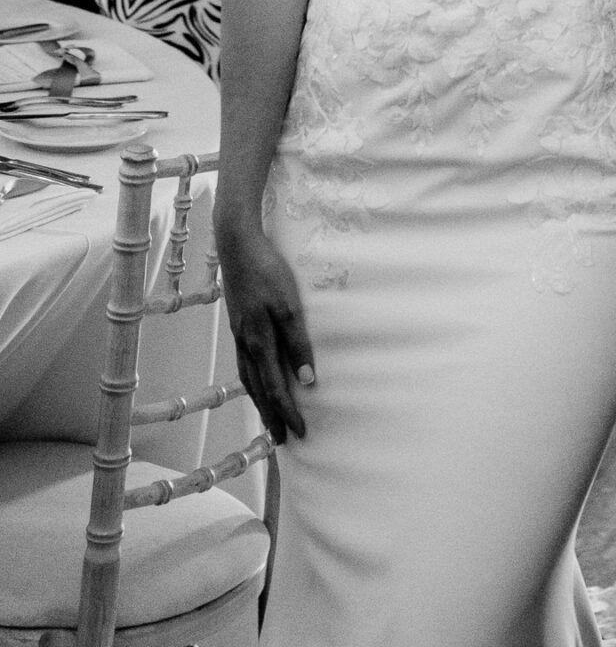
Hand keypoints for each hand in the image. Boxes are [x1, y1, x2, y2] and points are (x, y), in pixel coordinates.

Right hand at [216, 212, 315, 440]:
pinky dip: (252, 380)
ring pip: (249, 379)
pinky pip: (244, 363)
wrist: (237, 245)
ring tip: (268, 418)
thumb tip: (307, 379)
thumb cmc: (268, 271)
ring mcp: (239, 334)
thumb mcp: (289, 304)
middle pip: (259, 390)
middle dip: (271, 415)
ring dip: (260, 401)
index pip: (276, 389)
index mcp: (260, 342)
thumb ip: (297, 341)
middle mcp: (246, 344)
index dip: (288, 412)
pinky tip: (256, 380)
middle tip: (281, 440)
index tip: (300, 433)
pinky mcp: (238, 324)